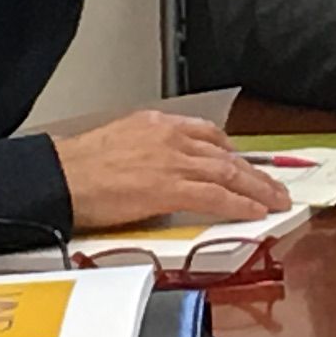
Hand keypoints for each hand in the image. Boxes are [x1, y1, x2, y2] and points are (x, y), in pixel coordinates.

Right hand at [57, 109, 289, 227]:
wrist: (60, 177)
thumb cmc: (77, 168)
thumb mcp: (118, 144)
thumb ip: (147, 154)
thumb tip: (159, 176)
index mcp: (156, 124)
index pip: (206, 134)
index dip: (231, 152)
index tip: (243, 163)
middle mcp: (171, 138)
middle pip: (225, 154)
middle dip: (254, 172)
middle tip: (274, 186)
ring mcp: (173, 162)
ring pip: (229, 173)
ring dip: (257, 189)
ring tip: (275, 201)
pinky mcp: (171, 188)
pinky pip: (217, 196)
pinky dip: (240, 204)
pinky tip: (255, 212)